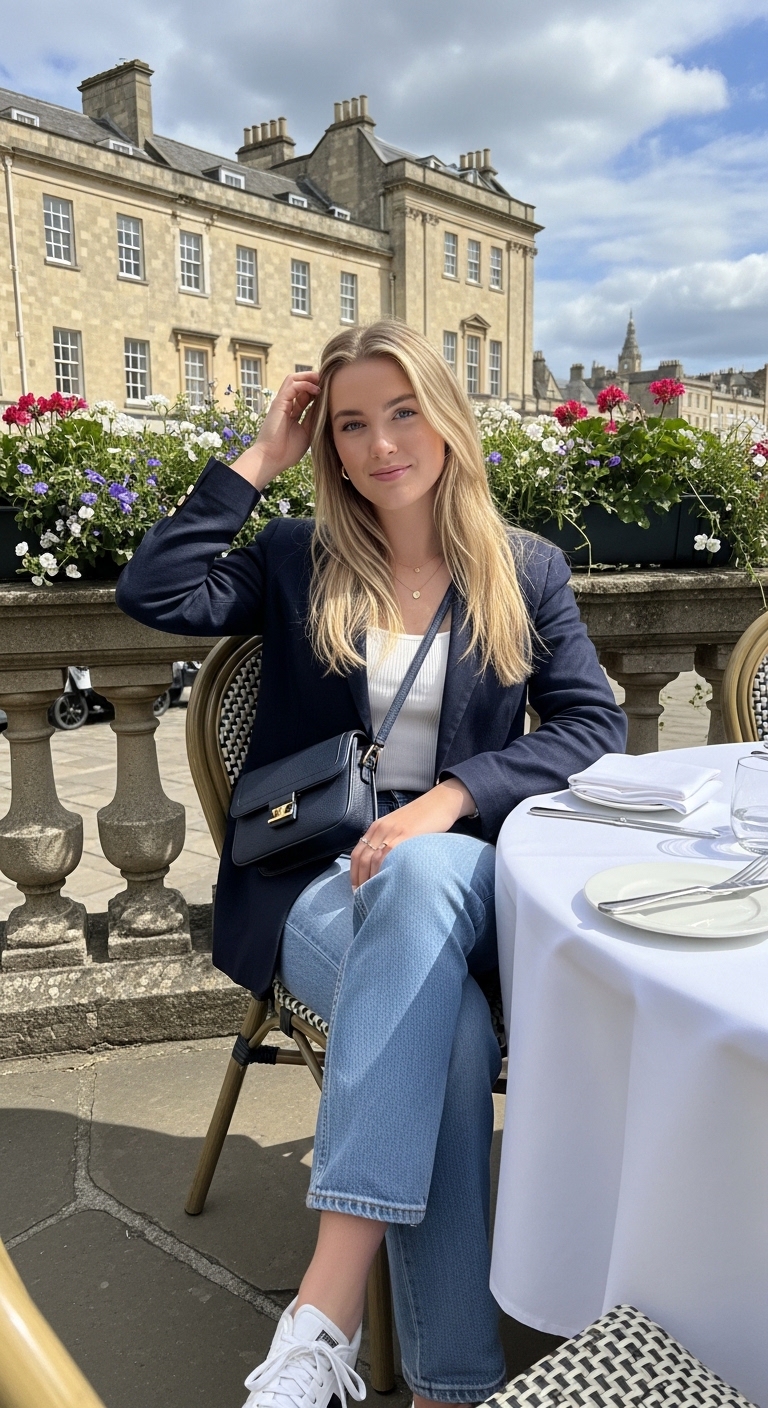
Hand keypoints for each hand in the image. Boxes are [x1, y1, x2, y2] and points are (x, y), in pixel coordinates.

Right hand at [231, 372, 320, 491]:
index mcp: (291, 413)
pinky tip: (316, 390)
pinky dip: (305, 384)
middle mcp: (285, 406)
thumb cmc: (288, 451)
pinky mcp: (278, 403)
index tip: (330, 390)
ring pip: (293, 380)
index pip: (304, 395)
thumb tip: (324, 405)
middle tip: (327, 380)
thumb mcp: (307, 432)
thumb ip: (313, 418)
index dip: (316, 390)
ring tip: (322, 379)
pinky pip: (291, 386)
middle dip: (313, 379)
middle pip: (298, 384)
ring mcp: (281, 403)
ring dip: (308, 377)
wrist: (272, 459)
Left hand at [350, 779, 476, 888]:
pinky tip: (386, 883)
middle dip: (360, 880)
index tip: (357, 889)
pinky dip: (383, 871)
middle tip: (363, 897)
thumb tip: (384, 867)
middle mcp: (381, 829)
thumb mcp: (401, 828)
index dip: (354, 874)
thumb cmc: (424, 818)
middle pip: (362, 859)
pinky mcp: (406, 835)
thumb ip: (390, 842)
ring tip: (374, 895)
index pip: (357, 854)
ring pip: (372, 859)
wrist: (441, 801)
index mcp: (377, 827)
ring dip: (370, 879)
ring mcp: (392, 831)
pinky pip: (387, 855)